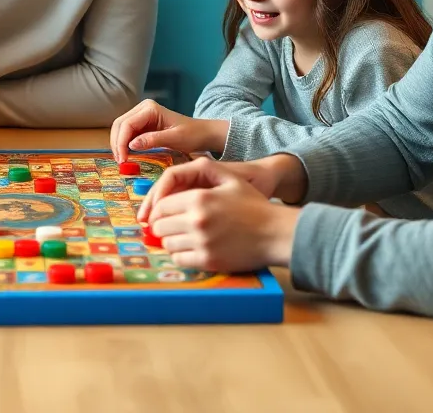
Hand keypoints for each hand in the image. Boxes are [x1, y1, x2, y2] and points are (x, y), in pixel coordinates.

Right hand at [109, 100, 226, 161]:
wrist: (202, 133)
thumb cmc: (192, 134)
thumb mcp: (174, 139)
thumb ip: (153, 140)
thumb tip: (132, 145)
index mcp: (149, 108)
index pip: (127, 124)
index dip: (121, 142)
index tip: (123, 159)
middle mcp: (142, 108)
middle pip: (119, 124)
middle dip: (117, 143)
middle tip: (120, 162)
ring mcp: (141, 115)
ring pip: (120, 129)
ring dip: (118, 144)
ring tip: (122, 160)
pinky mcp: (142, 124)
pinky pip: (127, 133)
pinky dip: (124, 144)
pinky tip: (127, 155)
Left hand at [141, 158, 299, 270]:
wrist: (276, 233)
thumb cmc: (254, 205)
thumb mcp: (229, 178)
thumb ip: (201, 171)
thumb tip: (173, 180)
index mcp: (199, 198)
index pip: (160, 206)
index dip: (156, 211)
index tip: (159, 215)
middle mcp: (197, 220)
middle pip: (159, 226)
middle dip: (161, 226)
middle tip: (169, 226)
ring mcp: (202, 242)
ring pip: (167, 244)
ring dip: (170, 241)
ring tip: (181, 237)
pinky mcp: (208, 261)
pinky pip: (179, 259)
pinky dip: (180, 255)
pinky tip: (190, 249)